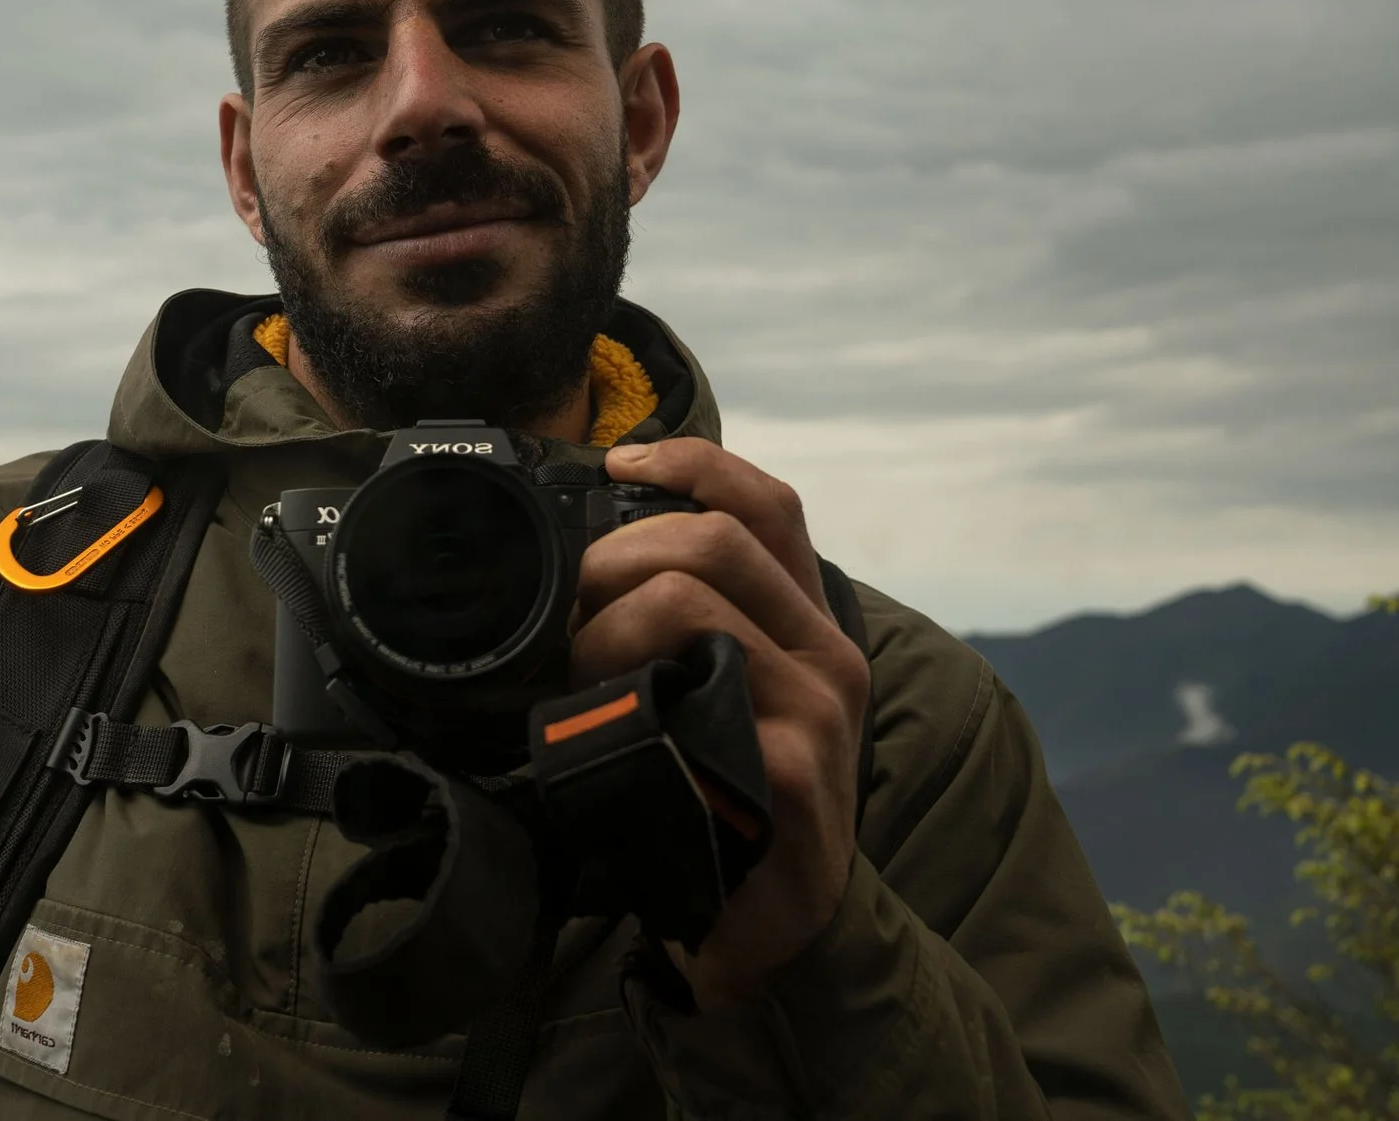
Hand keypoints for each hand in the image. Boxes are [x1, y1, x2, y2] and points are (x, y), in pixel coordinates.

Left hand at [571, 438, 868, 1010]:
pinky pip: (694, 685)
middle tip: (571, 608)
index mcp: (806, 624)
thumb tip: (590, 561)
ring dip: (605, 623)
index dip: (692, 462)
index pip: (767, 504)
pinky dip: (625, 686)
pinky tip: (608, 722)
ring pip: (688, 596)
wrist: (770, 936)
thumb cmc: (731, 806)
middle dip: (616, 554)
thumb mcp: (719, 698)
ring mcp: (815, 709)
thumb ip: (687, 630)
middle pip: (715, 537)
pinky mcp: (791, 767)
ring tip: (582, 675)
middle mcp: (826, 653)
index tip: (616, 461)